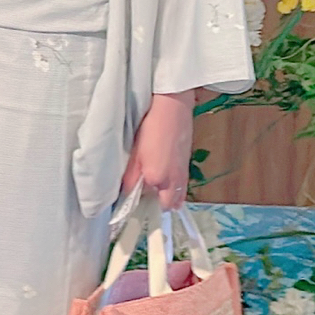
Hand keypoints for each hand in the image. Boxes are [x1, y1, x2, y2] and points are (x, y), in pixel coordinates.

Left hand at [119, 90, 194, 211]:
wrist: (173, 108)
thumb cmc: (151, 127)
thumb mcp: (134, 153)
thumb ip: (130, 178)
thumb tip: (126, 194)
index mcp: (157, 179)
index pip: (150, 205)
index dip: (143, 206)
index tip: (135, 202)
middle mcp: (173, 181)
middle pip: (168, 205)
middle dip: (159, 204)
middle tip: (146, 195)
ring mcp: (183, 173)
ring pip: (178, 197)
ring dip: (169, 197)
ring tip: (156, 187)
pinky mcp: (188, 164)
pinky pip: (183, 186)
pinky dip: (176, 187)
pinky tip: (166, 176)